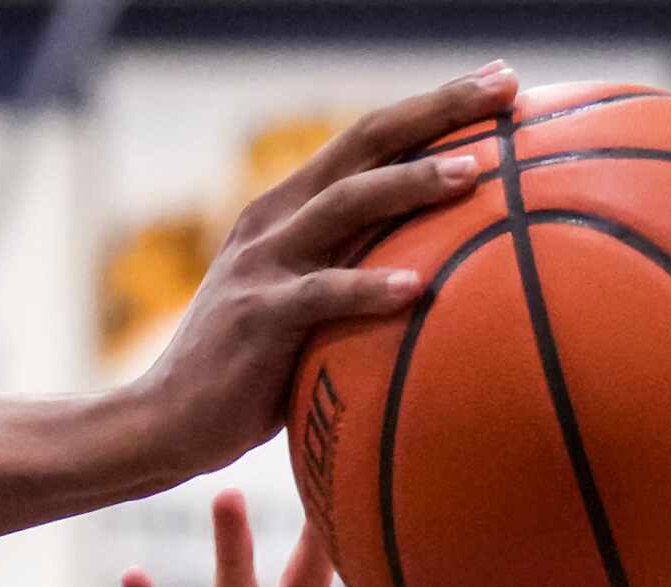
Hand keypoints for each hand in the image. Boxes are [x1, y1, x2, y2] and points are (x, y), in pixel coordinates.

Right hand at [143, 63, 516, 476]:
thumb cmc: (249, 374)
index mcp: (287, 209)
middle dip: (438, 109)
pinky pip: (320, 295)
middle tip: (506, 85)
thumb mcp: (303, 308)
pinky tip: (417, 287)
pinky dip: (369, 289)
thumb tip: (444, 274)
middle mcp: (274, 221)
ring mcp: (262, 265)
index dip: (434, 105)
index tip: (501, 80)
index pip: (368, 139)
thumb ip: (352, 275)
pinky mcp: (256, 317)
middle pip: (364, 143)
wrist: (164, 422)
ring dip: (410, 182)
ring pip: (345, 203)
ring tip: (473, 173)